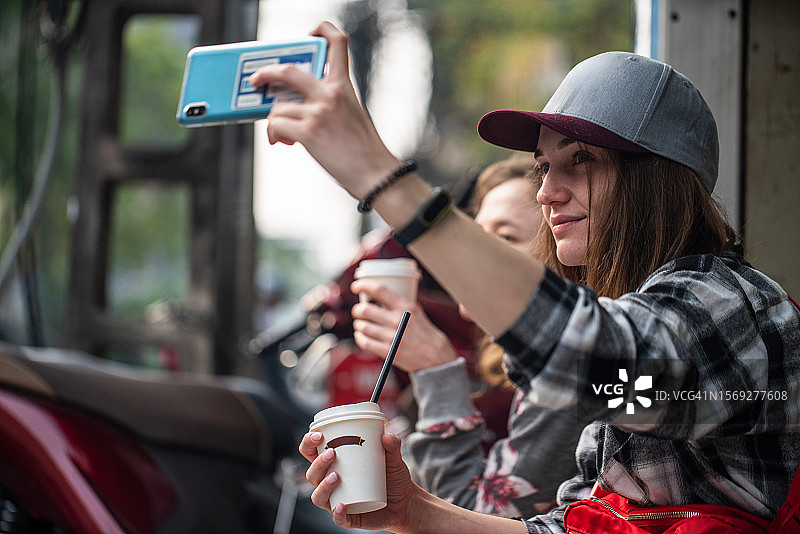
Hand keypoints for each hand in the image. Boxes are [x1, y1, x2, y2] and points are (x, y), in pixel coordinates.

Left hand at [248, 21, 401, 200]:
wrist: (375, 173)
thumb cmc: (364, 150)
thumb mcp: (352, 114)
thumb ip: (328, 102)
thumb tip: (294, 106)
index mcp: (344, 86)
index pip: (337, 43)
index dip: (322, 30)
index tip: (311, 35)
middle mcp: (330, 94)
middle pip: (289, 70)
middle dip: (267, 73)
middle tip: (257, 80)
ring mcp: (318, 112)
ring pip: (278, 107)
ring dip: (274, 121)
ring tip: (283, 135)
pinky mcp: (308, 132)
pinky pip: (276, 125)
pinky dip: (274, 134)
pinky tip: (283, 143)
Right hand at [300, 431, 416, 531]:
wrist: (406, 502)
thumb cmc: (393, 477)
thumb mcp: (394, 458)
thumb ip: (392, 446)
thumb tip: (387, 436)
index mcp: (335, 464)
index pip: (312, 452)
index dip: (308, 443)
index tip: (318, 435)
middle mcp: (331, 483)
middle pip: (312, 474)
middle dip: (317, 463)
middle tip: (332, 453)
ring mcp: (339, 500)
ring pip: (319, 497)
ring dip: (323, 486)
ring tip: (336, 476)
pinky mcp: (350, 517)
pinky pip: (338, 518)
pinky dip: (337, 513)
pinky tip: (342, 505)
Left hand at [351, 279, 458, 371]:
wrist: (437, 357)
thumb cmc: (426, 333)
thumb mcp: (417, 312)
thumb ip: (400, 303)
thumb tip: (380, 294)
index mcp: (405, 306)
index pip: (379, 289)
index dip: (363, 285)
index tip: (356, 285)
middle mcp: (398, 320)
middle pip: (365, 309)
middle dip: (357, 310)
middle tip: (359, 311)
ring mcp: (392, 337)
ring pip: (362, 326)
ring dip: (358, 324)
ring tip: (361, 324)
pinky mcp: (389, 352)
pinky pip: (365, 342)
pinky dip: (359, 337)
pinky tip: (361, 335)